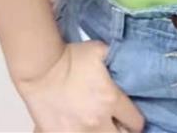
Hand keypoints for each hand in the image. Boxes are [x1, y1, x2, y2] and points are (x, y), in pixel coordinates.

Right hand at [15, 39, 144, 131]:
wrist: (40, 68)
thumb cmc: (69, 57)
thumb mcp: (100, 51)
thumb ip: (117, 60)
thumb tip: (127, 64)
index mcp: (111, 99)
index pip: (136, 121)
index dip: (135, 118)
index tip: (130, 115)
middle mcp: (98, 120)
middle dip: (123, 130)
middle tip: (118, 123)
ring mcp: (79, 132)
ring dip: (104, 132)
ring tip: (99, 125)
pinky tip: (81, 126)